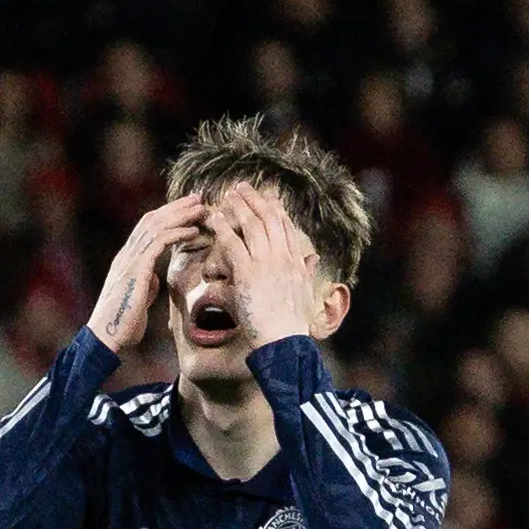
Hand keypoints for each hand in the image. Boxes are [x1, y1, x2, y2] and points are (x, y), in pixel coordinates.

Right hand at [87, 193, 209, 355]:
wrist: (107, 337)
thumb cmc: (123, 324)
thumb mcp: (138, 298)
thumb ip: (145, 283)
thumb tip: (154, 276)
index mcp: (127, 259)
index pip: (148, 227)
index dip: (169, 215)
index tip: (189, 208)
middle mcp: (127, 254)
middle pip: (153, 219)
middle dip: (177, 207)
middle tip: (198, 198)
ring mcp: (129, 259)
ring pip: (157, 226)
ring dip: (181, 215)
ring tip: (201, 208)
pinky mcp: (136, 269)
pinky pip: (158, 243)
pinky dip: (177, 234)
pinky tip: (193, 231)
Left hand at [206, 183, 324, 345]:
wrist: (285, 341)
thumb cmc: (292, 325)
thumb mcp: (306, 294)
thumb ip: (307, 273)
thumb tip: (313, 259)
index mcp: (297, 263)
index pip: (286, 229)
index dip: (275, 211)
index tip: (267, 199)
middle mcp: (284, 258)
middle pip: (270, 219)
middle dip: (256, 200)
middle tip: (242, 187)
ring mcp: (267, 264)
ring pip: (253, 226)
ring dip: (239, 207)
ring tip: (228, 194)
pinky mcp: (248, 273)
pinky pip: (234, 244)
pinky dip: (224, 228)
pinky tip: (215, 218)